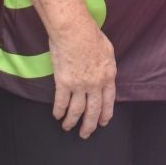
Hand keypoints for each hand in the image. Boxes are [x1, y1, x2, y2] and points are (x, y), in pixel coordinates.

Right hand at [50, 21, 116, 138]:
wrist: (74, 30)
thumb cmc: (90, 34)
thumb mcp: (108, 50)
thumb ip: (107, 65)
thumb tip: (104, 72)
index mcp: (108, 75)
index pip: (108, 101)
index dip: (105, 114)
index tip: (102, 122)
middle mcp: (95, 84)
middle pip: (93, 110)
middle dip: (89, 125)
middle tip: (86, 134)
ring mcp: (79, 85)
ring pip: (77, 110)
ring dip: (72, 121)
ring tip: (68, 127)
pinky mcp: (64, 83)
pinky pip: (61, 102)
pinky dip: (59, 111)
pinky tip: (57, 115)